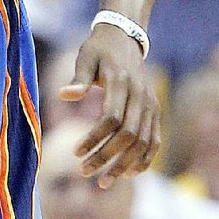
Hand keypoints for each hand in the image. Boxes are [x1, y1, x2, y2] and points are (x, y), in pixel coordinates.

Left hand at [60, 23, 159, 187]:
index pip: (111, 118)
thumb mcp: (85, 57)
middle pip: (127, 135)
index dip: (94, 139)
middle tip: (84, 172)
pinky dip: (144, 159)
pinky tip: (128, 173)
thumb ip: (78, 79)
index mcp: (120, 81)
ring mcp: (151, 104)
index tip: (75, 153)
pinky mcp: (155, 110)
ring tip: (104, 182)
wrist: (125, 37)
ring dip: (124, 165)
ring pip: (143, 143)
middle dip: (106, 157)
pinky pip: (155, 141)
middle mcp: (140, 95)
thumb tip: (64, 96)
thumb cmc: (98, 48)